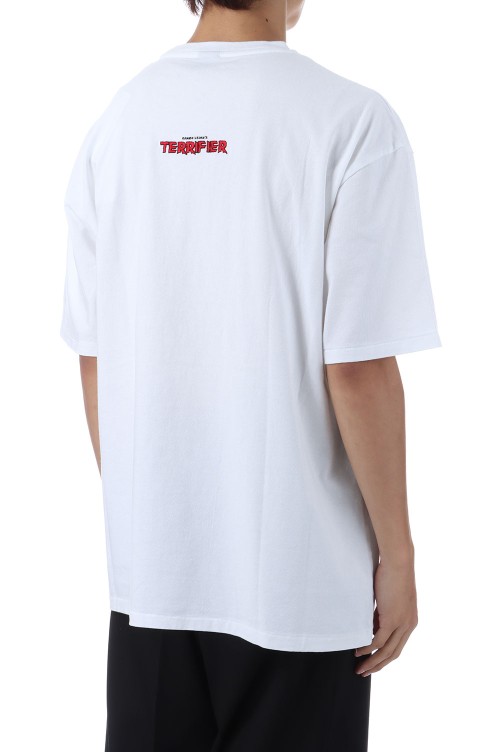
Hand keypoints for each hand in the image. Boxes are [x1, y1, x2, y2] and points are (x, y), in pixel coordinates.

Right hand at [354, 557, 417, 676]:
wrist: (399, 562)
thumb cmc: (393, 574)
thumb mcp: (389, 599)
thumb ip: (383, 613)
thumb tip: (372, 623)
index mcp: (410, 621)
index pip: (397, 646)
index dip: (384, 657)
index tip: (372, 662)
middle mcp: (408, 626)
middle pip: (393, 654)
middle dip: (378, 665)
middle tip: (364, 672)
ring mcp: (401, 624)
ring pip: (386, 651)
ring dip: (372, 661)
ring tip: (359, 667)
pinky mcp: (392, 619)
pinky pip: (378, 640)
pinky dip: (367, 648)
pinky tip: (358, 651)